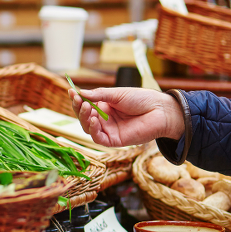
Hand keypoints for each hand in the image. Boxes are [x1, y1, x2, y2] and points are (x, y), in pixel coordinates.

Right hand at [68, 87, 184, 146]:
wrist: (160, 110)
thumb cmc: (142, 99)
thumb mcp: (117, 94)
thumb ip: (99, 95)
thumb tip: (80, 92)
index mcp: (104, 107)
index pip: (85, 105)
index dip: (77, 100)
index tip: (71, 92)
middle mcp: (104, 119)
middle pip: (84, 117)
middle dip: (79, 108)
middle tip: (78, 100)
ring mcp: (108, 130)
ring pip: (88, 128)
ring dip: (84, 118)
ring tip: (86, 107)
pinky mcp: (114, 140)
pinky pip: (98, 138)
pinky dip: (94, 130)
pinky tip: (95, 120)